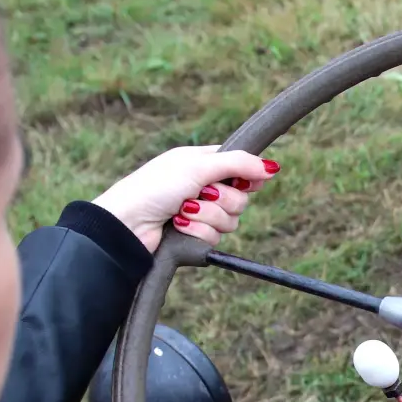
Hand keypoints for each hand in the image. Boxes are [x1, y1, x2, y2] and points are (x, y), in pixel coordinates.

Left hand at [91, 145, 281, 251]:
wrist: (128, 223)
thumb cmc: (155, 187)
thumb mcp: (198, 167)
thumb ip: (237, 164)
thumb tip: (272, 167)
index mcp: (202, 163)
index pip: (240, 167)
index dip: (247, 175)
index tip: (249, 181)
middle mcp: (203, 187)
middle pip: (240, 198)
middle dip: (222, 200)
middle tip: (200, 194)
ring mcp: (199, 213)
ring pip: (230, 221)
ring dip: (207, 217)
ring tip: (183, 211)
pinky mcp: (195, 236)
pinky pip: (215, 238)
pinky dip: (198, 232)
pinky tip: (179, 226)